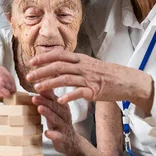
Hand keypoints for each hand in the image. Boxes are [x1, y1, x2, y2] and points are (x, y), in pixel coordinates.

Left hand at [25, 49, 149, 104]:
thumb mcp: (90, 64)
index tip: (31, 62)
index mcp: (81, 59)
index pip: (59, 54)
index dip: (44, 58)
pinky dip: (68, 96)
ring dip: (50, 83)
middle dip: (41, 71)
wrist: (126, 80)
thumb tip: (59, 60)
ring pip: (65, 79)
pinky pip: (79, 93)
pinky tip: (59, 100)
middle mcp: (83, 66)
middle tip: (29, 76)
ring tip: (38, 88)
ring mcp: (89, 78)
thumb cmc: (108, 74)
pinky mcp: (94, 90)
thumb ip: (75, 63)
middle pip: (58, 66)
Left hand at [33, 90, 77, 155]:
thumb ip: (50, 100)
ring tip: (39, 108)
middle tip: (34, 97)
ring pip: (56, 119)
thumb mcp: (56, 111)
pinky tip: (46, 132)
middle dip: (45, 101)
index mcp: (63, 107)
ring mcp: (64, 127)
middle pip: (55, 107)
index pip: (54, 98)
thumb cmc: (60, 124)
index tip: (37, 87)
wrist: (72, 142)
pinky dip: (52, 134)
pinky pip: (57, 135)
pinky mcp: (62, 138)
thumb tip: (42, 86)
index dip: (47, 93)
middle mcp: (65, 115)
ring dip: (48, 113)